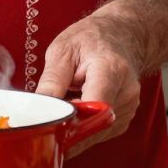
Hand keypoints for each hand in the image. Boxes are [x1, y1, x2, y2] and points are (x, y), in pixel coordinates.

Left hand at [35, 17, 146, 153]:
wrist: (122, 35)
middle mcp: (126, 92)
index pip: (95, 107)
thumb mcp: (63, 50)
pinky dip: (84, 126)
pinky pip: (99, 132)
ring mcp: (128, 107)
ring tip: (65, 105)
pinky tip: (77, 110)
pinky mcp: (124, 118)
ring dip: (75, 127)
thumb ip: (52, 80)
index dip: (71, 120)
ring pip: (95, 133)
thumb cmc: (92, 39)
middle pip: (94, 124)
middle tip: (48, 116)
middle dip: (67, 127)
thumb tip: (39, 109)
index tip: (50, 122)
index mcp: (111, 70)